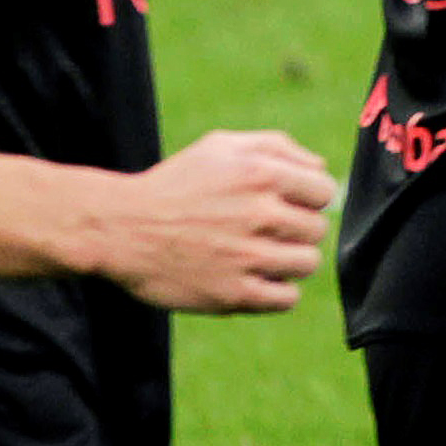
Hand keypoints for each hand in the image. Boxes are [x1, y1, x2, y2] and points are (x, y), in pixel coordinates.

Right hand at [98, 129, 332, 313]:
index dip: (307, 198)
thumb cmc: (175, 184)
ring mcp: (247, 257)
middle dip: (295, 230)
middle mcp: (260, 214)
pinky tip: (254, 279)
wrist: (120, 228)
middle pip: (317, 229)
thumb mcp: (221, 146)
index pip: (324, 192)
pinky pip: (286, 299)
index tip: (284, 204)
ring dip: (289, 261)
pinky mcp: (232, 294)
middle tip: (264, 231)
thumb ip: (278, 147)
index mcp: (262, 174)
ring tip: (259, 256)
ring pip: (308, 264)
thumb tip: (320, 168)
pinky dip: (277, 292)